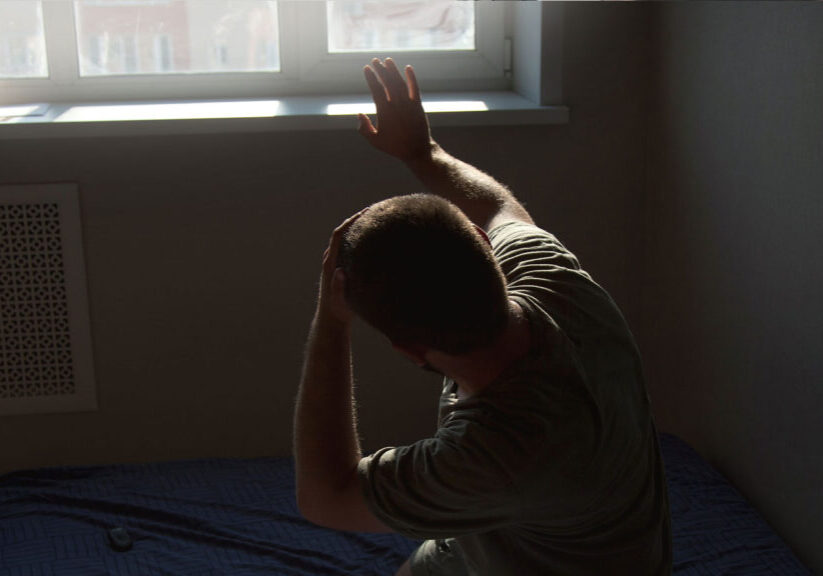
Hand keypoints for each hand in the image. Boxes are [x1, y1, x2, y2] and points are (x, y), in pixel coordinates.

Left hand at [316, 208, 367, 326]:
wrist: (331, 319)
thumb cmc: (338, 311)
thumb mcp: (339, 301)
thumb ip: (338, 287)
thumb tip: (339, 272)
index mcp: (331, 263)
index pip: (339, 235)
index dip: (351, 221)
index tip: (366, 212)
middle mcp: (331, 260)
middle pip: (343, 232)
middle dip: (357, 220)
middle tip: (376, 211)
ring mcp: (334, 263)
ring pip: (346, 240)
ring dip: (358, 229)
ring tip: (376, 222)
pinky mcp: (339, 268)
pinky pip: (349, 248)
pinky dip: (359, 240)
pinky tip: (372, 241)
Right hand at [358, 58, 432, 161]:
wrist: (417, 151)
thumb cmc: (394, 146)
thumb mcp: (375, 141)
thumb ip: (364, 128)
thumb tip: (359, 113)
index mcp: (384, 112)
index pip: (376, 90)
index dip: (371, 78)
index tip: (366, 68)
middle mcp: (397, 105)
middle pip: (388, 83)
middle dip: (380, 70)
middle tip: (374, 61)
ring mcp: (408, 104)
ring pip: (400, 83)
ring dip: (393, 71)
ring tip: (387, 61)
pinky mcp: (418, 106)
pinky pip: (415, 89)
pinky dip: (411, 78)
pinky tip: (408, 68)